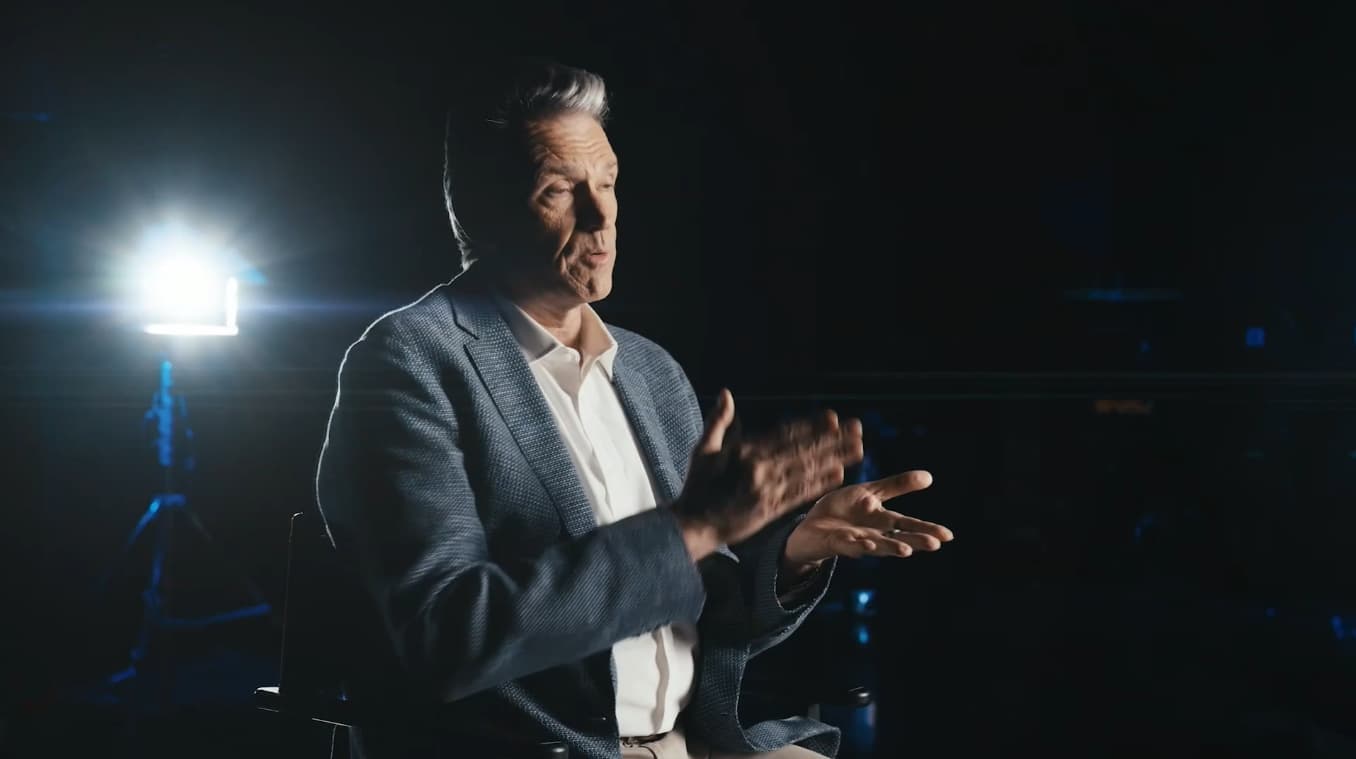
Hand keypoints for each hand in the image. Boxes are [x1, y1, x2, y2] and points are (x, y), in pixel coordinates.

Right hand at [674, 390, 863, 560]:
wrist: (692, 524)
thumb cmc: (697, 486)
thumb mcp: (703, 449)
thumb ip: (718, 421)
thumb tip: (726, 393)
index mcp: (745, 451)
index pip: (785, 434)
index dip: (811, 426)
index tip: (832, 417)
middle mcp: (760, 467)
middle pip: (804, 449)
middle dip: (833, 438)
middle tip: (857, 429)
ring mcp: (767, 489)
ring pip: (807, 470)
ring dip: (835, 458)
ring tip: (858, 448)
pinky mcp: (770, 509)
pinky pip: (800, 493)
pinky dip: (820, 483)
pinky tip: (838, 474)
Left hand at [782, 470, 952, 568]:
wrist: (810, 524)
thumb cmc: (843, 511)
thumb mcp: (871, 493)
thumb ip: (897, 486)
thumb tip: (929, 477)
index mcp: (881, 521)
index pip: (908, 525)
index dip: (927, 529)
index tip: (948, 535)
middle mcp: (872, 534)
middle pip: (896, 538)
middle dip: (914, 541)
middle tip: (935, 544)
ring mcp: (854, 540)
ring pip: (875, 545)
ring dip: (890, 547)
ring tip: (906, 550)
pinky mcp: (835, 543)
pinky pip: (847, 545)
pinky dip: (857, 545)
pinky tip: (868, 544)